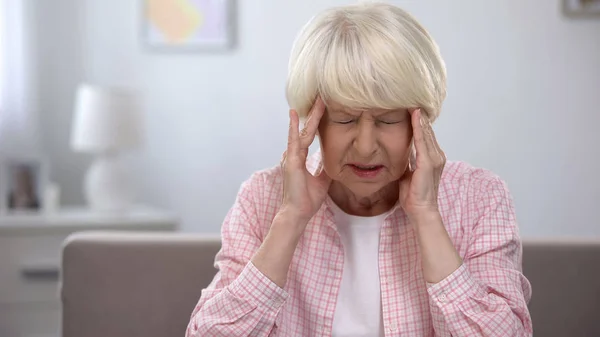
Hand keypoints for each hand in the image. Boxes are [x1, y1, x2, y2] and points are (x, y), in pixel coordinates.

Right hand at [280, 98, 330, 224]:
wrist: (298, 213)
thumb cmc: (306, 199)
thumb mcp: (322, 180)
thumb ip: (325, 168)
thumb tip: (335, 161)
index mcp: (300, 158)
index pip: (310, 136)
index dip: (317, 122)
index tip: (324, 108)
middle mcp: (294, 154)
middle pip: (307, 130)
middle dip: (315, 114)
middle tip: (323, 97)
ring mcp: (291, 156)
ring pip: (302, 131)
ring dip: (310, 116)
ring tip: (317, 100)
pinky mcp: (291, 161)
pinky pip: (293, 140)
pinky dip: (294, 126)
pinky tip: (295, 114)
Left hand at [399, 108, 445, 219]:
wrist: (421, 210)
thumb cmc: (414, 196)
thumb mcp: (409, 173)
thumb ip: (408, 160)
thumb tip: (402, 151)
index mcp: (432, 158)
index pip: (425, 136)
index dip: (418, 122)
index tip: (410, 107)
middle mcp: (437, 156)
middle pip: (427, 131)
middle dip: (419, 116)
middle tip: (411, 98)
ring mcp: (435, 159)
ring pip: (426, 133)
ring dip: (419, 117)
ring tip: (412, 101)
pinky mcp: (429, 163)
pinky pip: (423, 141)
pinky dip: (419, 128)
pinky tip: (415, 116)